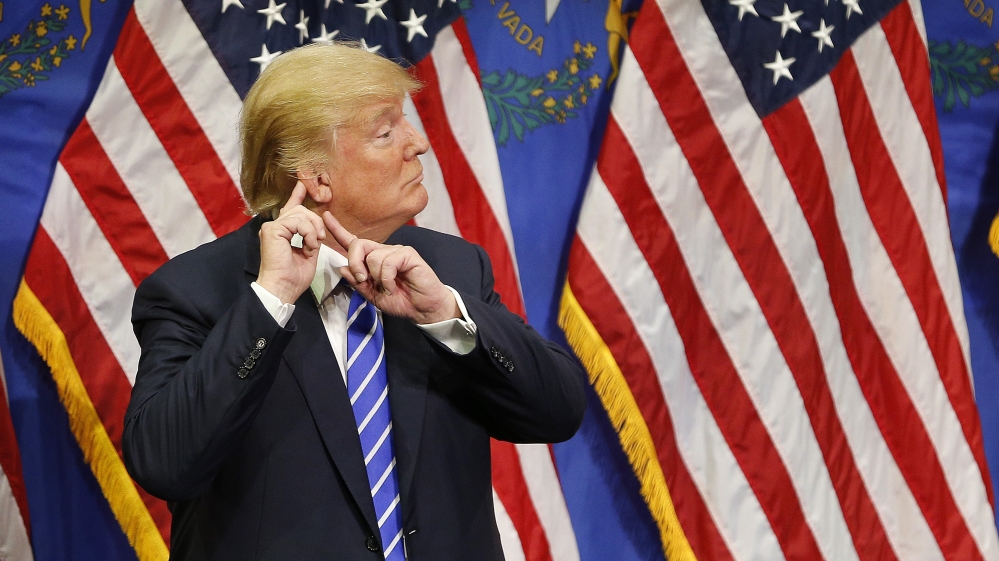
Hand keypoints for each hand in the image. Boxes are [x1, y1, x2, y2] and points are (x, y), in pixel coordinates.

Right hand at [256, 182, 325, 303]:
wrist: (283, 288)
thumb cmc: (294, 277)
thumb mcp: (309, 252)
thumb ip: (311, 236)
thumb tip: (317, 226)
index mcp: (282, 231)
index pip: (291, 208)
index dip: (298, 195)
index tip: (303, 182)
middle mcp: (275, 226)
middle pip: (301, 209)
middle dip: (316, 222)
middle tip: (320, 239)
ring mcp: (272, 227)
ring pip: (301, 214)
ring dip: (313, 231)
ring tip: (312, 247)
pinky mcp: (272, 229)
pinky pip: (298, 221)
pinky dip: (308, 233)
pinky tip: (308, 246)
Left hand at [323, 212, 459, 323]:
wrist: (424, 308)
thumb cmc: (402, 300)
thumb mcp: (373, 296)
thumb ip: (358, 284)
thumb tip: (342, 269)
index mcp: (374, 259)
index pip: (354, 242)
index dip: (338, 230)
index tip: (325, 217)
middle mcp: (384, 251)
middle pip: (358, 244)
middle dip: (355, 263)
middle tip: (363, 280)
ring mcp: (396, 251)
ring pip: (372, 257)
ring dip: (377, 278)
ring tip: (388, 288)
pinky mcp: (408, 254)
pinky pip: (387, 262)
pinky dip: (387, 279)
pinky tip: (394, 286)